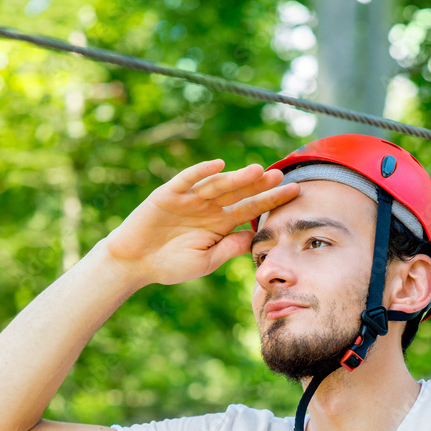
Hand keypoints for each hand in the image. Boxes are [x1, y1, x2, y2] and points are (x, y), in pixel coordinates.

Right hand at [103, 159, 298, 286]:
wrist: (135, 263)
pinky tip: (218, 165)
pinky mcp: (169, 194)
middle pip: (239, 193)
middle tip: (282, 176)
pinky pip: (187, 180)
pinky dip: (201, 171)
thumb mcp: (206, 261)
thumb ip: (229, 248)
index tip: (294, 193)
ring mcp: (190, 199)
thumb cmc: (171, 265)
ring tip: (258, 170)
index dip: (271, 201)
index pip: (251, 209)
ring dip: (237, 177)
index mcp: (220, 223)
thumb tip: (254, 237)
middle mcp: (208, 207)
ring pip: (218, 185)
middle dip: (260, 185)